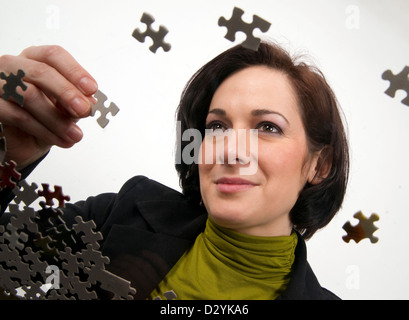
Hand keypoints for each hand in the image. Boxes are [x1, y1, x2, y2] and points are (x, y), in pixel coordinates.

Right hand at [0, 45, 97, 169]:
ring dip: (58, 119)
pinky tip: (61, 140)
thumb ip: (76, 100)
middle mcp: (14, 66)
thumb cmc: (43, 115)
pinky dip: (45, 131)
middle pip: (42, 72)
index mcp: (34, 59)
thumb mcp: (64, 107)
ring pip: (29, 95)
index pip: (54, 56)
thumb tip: (90, 102)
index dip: (75, 71)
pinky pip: (19, 116)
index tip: (91, 89)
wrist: (21, 140)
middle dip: (67, 92)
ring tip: (75, 135)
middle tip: (84, 110)